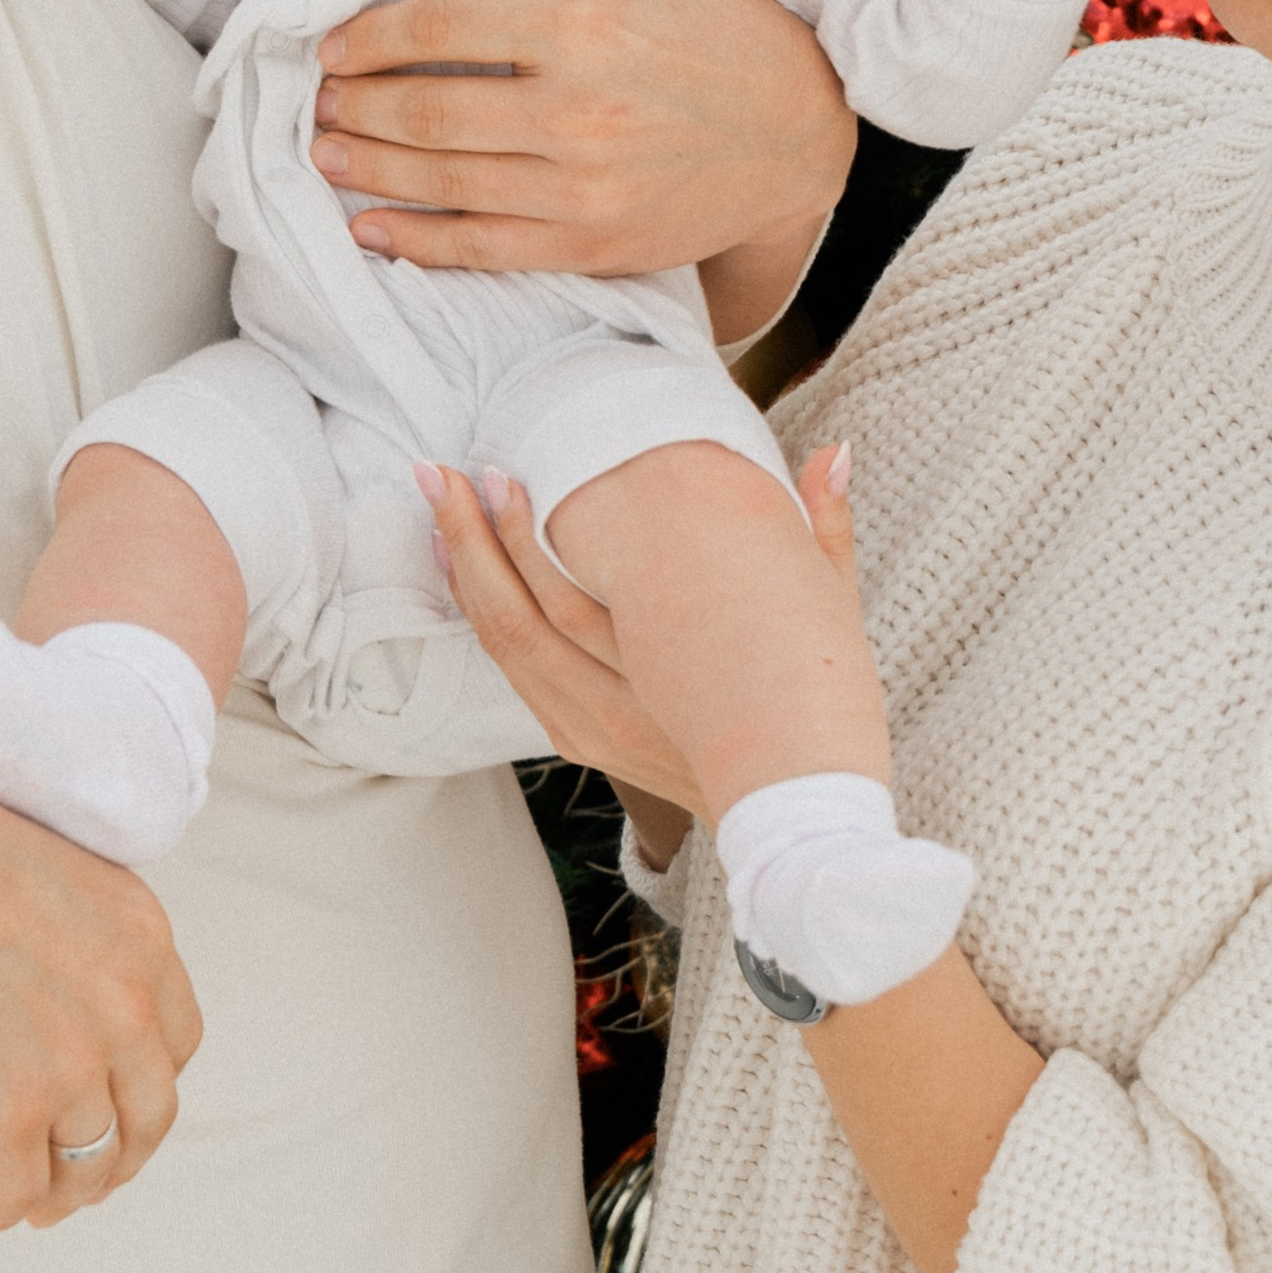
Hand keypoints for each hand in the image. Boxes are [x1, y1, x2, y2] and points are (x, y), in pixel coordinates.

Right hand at [0, 762, 201, 1234]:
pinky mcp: (7, 1124)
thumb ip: (76, 939)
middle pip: (149, 1115)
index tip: (121, 1099)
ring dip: (64, 1192)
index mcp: (140, 937)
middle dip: (120, 1152)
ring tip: (36, 1198)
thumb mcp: (42, 873)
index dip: (146, 1079)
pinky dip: (4, 1208)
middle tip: (87, 1171)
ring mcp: (71, 1071)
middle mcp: (126, 1009)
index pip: (178, 1040)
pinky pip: (20, 1195)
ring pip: (91, 1167)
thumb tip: (63, 997)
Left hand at [311, 0, 853, 289]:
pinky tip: (372, 229)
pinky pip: (484, 247)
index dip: (374, 36)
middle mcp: (577, 113)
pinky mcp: (594, 244)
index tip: (335, 43)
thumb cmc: (730, 27)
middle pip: (429, 110)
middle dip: (358, 105)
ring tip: (325, 151)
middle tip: (315, 100)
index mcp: (585, 27)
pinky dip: (418, 242)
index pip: (444, 27)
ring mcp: (583, 189)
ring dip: (370, 168)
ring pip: (444, 180)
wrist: (804, 138)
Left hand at [416, 442, 858, 841]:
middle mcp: (615, 713)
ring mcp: (590, 732)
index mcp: (666, 682)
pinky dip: (484, 617)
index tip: (500, 474)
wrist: (797, 820)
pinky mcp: (580, 741)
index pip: (569, 601)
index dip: (524, 536)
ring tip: (439, 509)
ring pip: (507, 649)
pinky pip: (516, 672)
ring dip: (465, 575)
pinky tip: (464, 573)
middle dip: (471, 541)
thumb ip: (823, 532)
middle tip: (441, 474)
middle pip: (518, 622)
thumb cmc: (817, 711)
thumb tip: (832, 451)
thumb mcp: (828, 620)